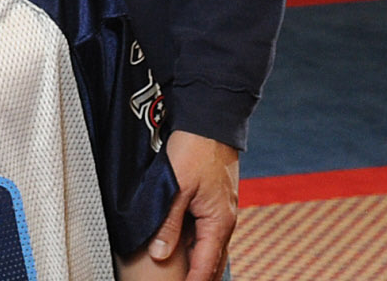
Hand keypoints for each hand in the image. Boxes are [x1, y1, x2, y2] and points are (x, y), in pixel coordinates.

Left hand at [146, 130, 239, 280]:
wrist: (211, 121)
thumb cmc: (195, 150)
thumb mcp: (176, 188)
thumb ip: (168, 223)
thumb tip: (160, 254)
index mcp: (219, 222)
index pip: (205, 265)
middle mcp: (225, 220)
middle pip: (213, 261)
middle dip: (202, 278)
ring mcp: (223, 210)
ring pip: (212, 246)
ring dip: (201, 263)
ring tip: (187, 276)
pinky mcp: (217, 200)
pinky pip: (210, 232)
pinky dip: (200, 245)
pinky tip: (188, 248)